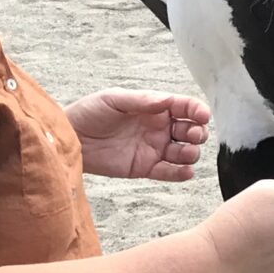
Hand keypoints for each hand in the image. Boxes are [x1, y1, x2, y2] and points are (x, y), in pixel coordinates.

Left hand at [69, 90, 209, 180]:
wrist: (70, 138)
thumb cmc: (89, 113)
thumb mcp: (114, 99)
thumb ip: (142, 100)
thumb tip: (168, 99)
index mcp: (155, 108)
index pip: (184, 108)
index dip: (197, 111)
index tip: (203, 116)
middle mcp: (159, 128)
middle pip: (191, 131)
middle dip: (198, 133)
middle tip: (192, 135)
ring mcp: (154, 149)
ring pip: (185, 153)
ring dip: (192, 153)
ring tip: (186, 153)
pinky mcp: (145, 168)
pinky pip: (169, 172)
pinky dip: (181, 173)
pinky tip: (185, 171)